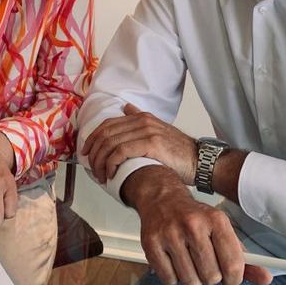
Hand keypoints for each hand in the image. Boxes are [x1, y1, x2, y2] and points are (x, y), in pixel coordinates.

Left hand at [82, 103, 197, 184]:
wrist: (199, 161)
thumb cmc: (178, 152)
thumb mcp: (158, 130)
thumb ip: (140, 118)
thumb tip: (126, 108)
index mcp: (141, 117)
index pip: (107, 124)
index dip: (93, 138)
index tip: (86, 153)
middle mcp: (142, 121)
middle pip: (106, 133)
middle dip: (94, 152)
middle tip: (92, 169)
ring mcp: (147, 131)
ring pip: (111, 144)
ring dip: (101, 162)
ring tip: (101, 176)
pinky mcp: (151, 143)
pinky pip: (121, 152)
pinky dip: (111, 163)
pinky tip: (111, 174)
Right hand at [123, 166, 273, 284]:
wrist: (161, 197)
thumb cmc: (194, 217)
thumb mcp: (222, 230)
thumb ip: (244, 257)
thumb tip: (265, 278)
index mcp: (216, 220)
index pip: (233, 265)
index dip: (233, 278)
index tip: (230, 278)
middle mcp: (193, 225)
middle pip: (211, 277)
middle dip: (210, 276)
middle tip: (203, 262)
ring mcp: (170, 234)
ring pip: (190, 281)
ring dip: (191, 277)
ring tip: (187, 260)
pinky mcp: (151, 243)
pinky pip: (169, 280)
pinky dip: (172, 276)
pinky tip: (173, 259)